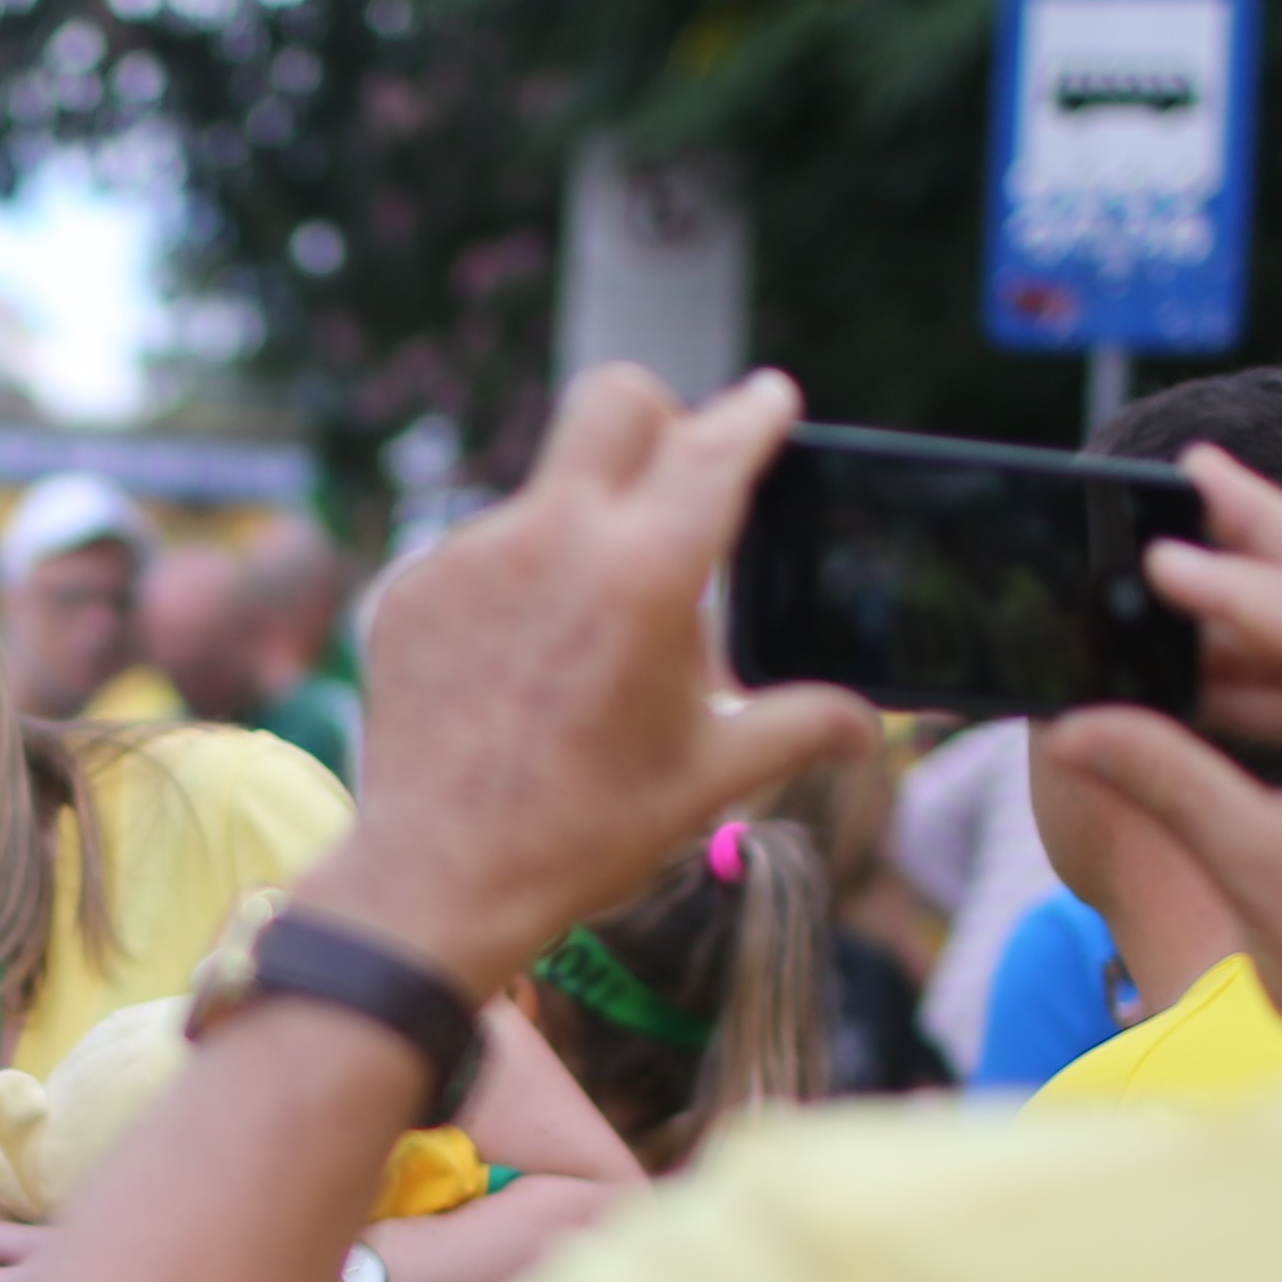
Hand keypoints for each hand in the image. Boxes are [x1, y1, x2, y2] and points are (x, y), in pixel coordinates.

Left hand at [306, 367, 878, 995]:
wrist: (438, 881)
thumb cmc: (583, 832)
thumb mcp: (709, 776)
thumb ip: (798, 726)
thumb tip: (867, 722)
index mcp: (646, 573)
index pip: (717, 447)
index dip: (755, 415)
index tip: (770, 401)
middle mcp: (554, 539)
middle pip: (615, 399)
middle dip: (659, 417)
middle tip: (675, 470)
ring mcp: (471, 556)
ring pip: (546, 489)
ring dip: (581, 527)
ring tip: (587, 634)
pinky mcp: (415, 587)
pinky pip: (483, 551)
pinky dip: (517, 583)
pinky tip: (520, 664)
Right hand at [1030, 445, 1281, 1054]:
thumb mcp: (1257, 871)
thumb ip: (1169, 781)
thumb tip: (1076, 726)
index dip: (1235, 586)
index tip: (1159, 561)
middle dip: (1269, 529)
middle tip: (1197, 471)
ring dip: (1268, 585)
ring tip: (1191, 537)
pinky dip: (1272, 659)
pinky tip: (1203, 649)